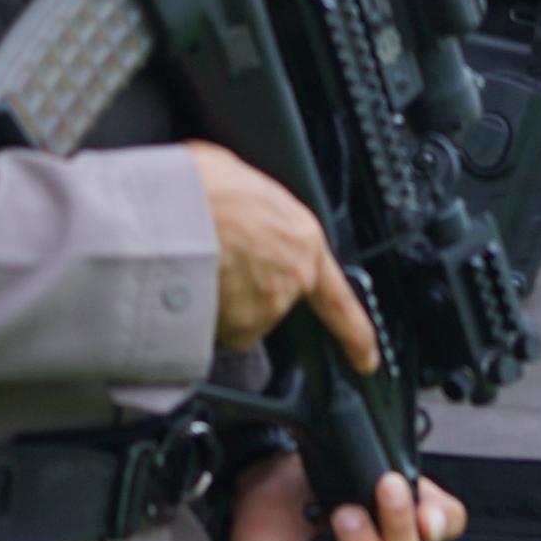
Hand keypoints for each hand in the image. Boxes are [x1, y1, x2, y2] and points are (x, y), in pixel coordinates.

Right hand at [187, 142, 374, 369]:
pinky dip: (198, 321)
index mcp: (303, 239)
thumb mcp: (239, 179)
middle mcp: (294, 278)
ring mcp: (267, 305)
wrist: (175, 210)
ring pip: (237, 319)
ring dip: (216, 304)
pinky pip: (213, 333)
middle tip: (210, 265)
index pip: (339, 299)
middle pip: (268, 303)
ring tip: (192, 271)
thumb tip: (231, 204)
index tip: (366, 361)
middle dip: (240, 293)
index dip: (355, 333)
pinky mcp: (237, 326)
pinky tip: (184, 293)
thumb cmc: (203, 188)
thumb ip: (249, 207)